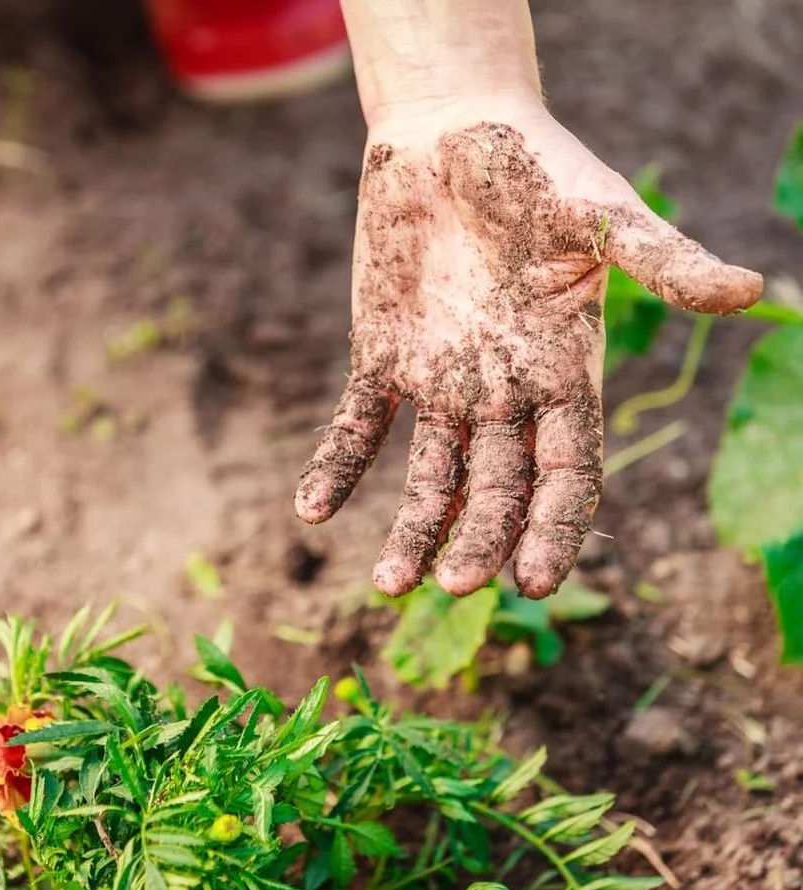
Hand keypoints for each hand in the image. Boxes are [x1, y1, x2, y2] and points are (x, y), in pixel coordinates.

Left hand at [295, 109, 761, 598]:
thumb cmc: (534, 163)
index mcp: (564, 371)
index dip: (553, 527)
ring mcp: (441, 381)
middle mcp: (504, 392)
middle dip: (478, 539)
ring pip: (431, 476)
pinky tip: (312, 510)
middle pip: (497, 489)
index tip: (531, 579)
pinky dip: (337, 467)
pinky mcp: (382, 359)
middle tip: (453, 586)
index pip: (567, 472)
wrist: (448, 128)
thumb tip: (752, 291)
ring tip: (387, 582)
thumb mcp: (598, 212)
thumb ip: (661, 258)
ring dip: (412, 529)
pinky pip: (358, 426)